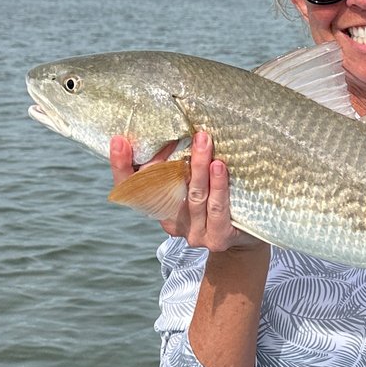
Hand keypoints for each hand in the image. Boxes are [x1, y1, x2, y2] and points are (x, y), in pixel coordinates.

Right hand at [108, 131, 261, 250]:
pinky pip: (216, 209)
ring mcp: (195, 233)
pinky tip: (218, 166)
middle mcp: (173, 223)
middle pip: (162, 191)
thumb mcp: (195, 182)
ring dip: (198, 166)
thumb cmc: (218, 201)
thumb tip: (176, 128)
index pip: (131, 189)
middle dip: (166, 160)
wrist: (247, 237)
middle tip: (175, 131)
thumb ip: (181, 165)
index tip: (119, 141)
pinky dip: (218, 186)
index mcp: (159, 208)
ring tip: (203, 141)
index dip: (121, 167)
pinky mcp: (218, 238)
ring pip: (194, 196)